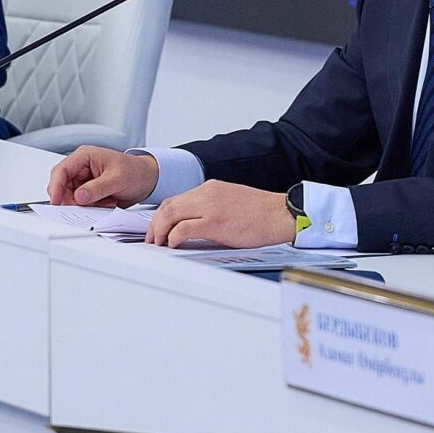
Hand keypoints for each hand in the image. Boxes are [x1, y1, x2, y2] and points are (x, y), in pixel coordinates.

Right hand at [47, 144, 160, 207]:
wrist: (146, 180)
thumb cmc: (134, 171)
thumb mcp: (118, 179)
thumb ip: (98, 188)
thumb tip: (79, 196)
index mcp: (84, 156)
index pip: (61, 171)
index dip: (56, 186)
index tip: (56, 201)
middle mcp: (80, 168)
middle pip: (62, 187)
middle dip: (73, 200)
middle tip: (90, 206)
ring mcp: (83, 181)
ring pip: (70, 198)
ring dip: (85, 205)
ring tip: (106, 202)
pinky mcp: (87, 192)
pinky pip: (80, 204)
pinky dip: (91, 208)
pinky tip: (107, 203)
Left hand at [145, 181, 294, 248]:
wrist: (281, 215)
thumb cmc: (261, 213)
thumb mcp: (232, 202)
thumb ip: (211, 207)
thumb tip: (194, 224)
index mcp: (211, 188)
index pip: (176, 199)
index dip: (162, 215)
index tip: (158, 227)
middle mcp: (207, 193)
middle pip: (168, 205)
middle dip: (155, 223)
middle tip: (152, 238)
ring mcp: (210, 206)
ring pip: (171, 214)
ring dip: (160, 230)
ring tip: (159, 243)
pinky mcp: (215, 222)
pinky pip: (184, 228)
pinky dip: (174, 236)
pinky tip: (173, 244)